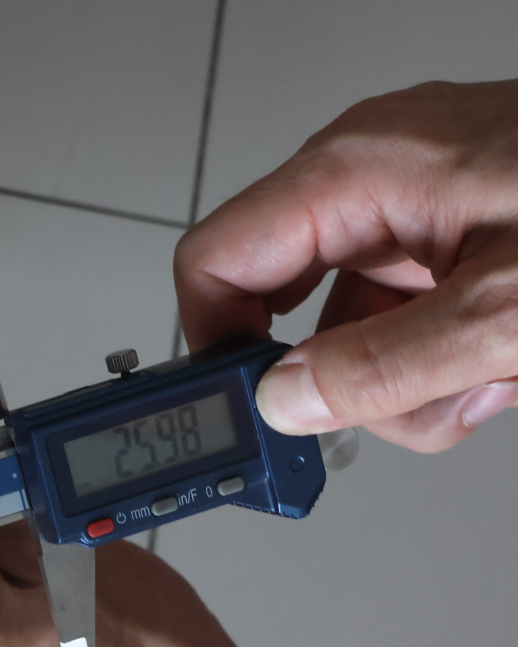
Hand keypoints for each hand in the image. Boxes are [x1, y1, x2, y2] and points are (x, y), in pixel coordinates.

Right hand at [176, 79, 517, 451]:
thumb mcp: (507, 314)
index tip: (248, 416)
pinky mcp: (463, 228)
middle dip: (346, 379)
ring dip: (411, 381)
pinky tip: (503, 366)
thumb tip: (282, 404)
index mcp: (357, 172)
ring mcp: (421, 203)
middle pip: (286, 305)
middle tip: (408, 403)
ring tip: (491, 379)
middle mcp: (374, 178)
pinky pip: (411, 312)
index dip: (215, 347)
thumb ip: (378, 368)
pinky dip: (447, 359)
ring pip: (353, 324)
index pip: (216, 262)